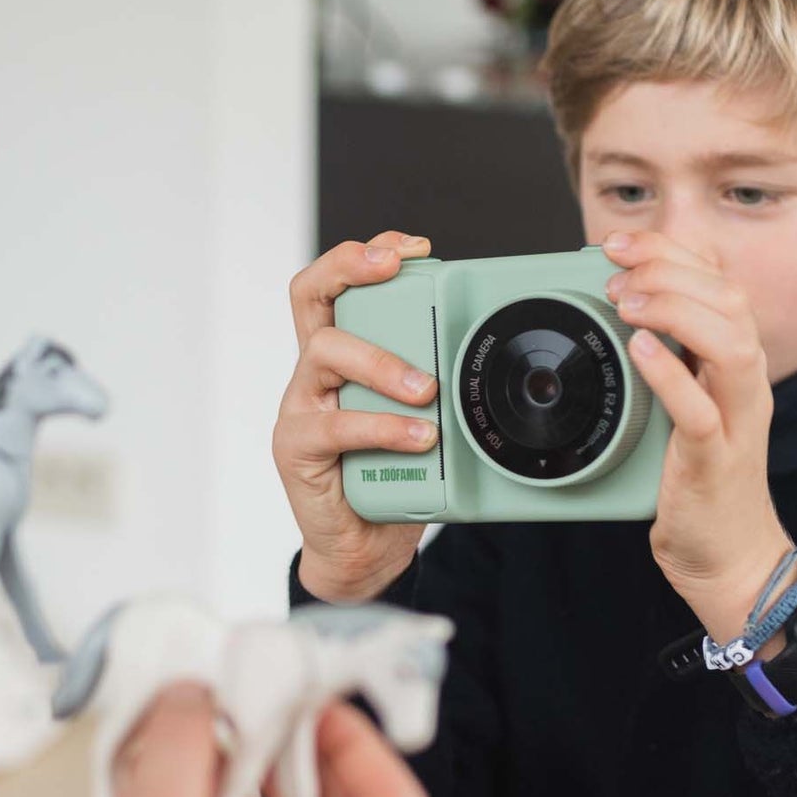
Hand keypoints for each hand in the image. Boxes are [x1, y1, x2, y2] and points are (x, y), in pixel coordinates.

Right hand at [276, 231, 438, 601]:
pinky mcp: (297, 449)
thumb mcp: (422, 416)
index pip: (335, 285)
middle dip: (352, 269)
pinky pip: (335, 426)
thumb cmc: (394, 477)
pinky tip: (417, 437)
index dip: (363, 255)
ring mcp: (301, 408)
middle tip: (398, 271)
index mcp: (341, 356)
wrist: (365, 549)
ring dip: (382, 361)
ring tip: (426, 388)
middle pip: (310, 296)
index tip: (411, 247)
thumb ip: (441, 380)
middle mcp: (314, 374)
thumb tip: (500, 348)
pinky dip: (382, 428)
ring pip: (324, 352)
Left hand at [602, 232, 795, 644]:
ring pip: (730, 343)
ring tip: (624, 304)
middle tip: (613, 270)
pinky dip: (671, 375)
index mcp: (737, 360)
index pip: (719, 281)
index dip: (670, 251)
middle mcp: (746, 382)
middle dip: (668, 270)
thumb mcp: (683, 399)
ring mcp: (737, 420)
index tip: (618, 242)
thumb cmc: (698, 475)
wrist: (728, 556)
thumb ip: (665, 354)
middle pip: (729, 298)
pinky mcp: (716, 461)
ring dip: (673, 312)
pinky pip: (703, 410)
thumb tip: (618, 303)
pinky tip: (639, 352)